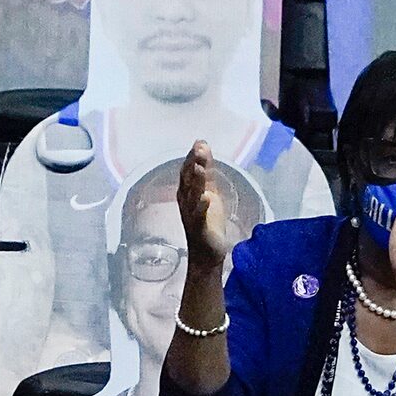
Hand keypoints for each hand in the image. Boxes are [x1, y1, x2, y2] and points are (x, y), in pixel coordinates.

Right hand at [176, 141, 243, 269]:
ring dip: (196, 182)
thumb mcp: (209, 191)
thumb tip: (203, 146)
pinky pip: (199, 216)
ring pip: (192, 196)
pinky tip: (206, 197)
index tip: (199, 142)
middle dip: (193, 164)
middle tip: (199, 149)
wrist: (206, 253)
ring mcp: (191, 215)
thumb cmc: (207, 220)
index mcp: (187, 192)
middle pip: (188, 180)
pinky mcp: (200, 228)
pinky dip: (201, 206)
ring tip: (200, 168)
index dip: (192, 156)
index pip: (187, 170)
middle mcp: (185, 202)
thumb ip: (207, 170)